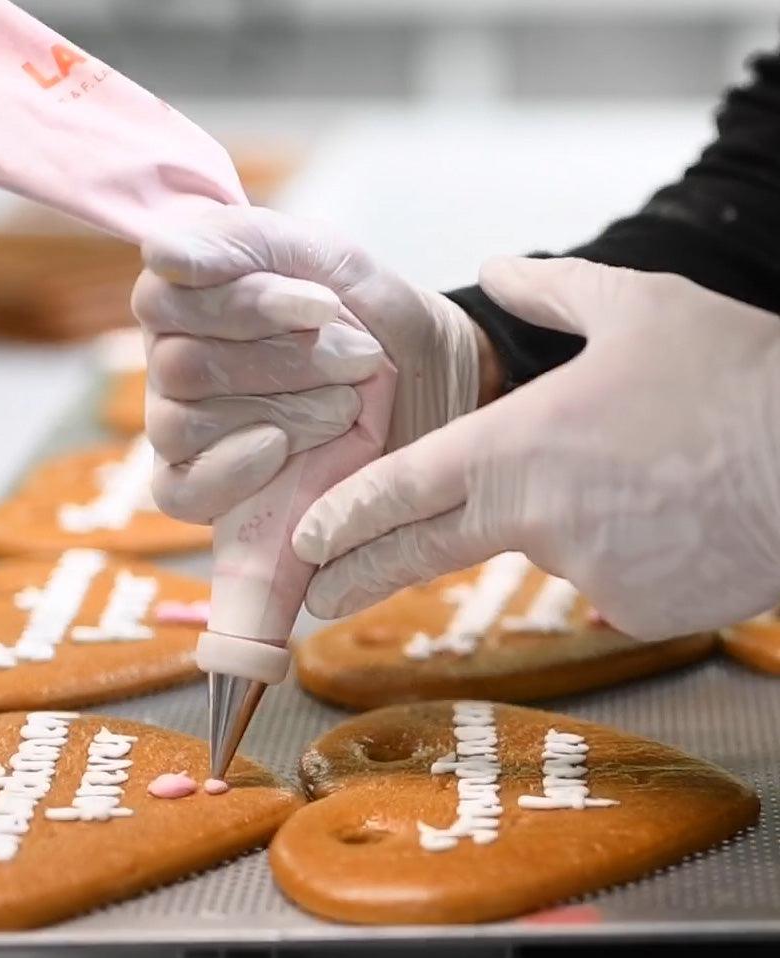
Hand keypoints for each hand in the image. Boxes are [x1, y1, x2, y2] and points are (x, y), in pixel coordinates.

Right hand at [132, 205, 491, 522]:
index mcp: (190, 297)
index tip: (324, 306)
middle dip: (279, 361)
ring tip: (346, 406)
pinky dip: (231, 470)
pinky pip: (178, 490)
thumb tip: (158, 254)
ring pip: (179, 425)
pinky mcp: (198, 491)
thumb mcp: (335, 263)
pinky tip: (282, 449)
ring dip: (275, 411)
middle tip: (360, 359)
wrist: (434, 401)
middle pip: (177, 364)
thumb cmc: (379, 325)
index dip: (244, 303)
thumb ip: (250, 242)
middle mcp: (171, 362)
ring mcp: (179, 430)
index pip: (165, 297)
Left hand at [294, 257, 779, 639]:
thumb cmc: (735, 375)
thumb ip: (551, 289)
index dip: (346, 518)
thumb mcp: (637, 306)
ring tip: (641, 475)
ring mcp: (586, 573)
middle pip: (424, 552)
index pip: (402, 489)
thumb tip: (498, 265)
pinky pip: (608, 579)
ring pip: (546, 549)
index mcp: (518, 446)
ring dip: (569, 523)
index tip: (304, 543)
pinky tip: (672, 512)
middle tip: (317, 600)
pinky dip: (623, 550)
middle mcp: (535, 518)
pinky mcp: (637, 610)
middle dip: (362, 576)